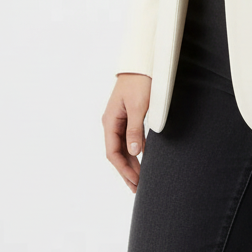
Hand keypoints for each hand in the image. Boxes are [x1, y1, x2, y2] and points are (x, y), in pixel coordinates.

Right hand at [102, 72, 151, 192]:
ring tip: (138, 180)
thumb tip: (134, 152)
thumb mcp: (137, 106)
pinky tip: (140, 160)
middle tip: (137, 188)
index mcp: (110, 121)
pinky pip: (128, 139)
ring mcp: (119, 120)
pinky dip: (133, 152)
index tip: (134, 182)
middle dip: (126, 171)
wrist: (141, 64)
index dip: (123, 169)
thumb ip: (135, 129)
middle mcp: (112, 123)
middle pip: (117, 153)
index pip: (113, 153)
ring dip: (130, 164)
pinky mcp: (127, 117)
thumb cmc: (139, 82)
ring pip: (122, 148)